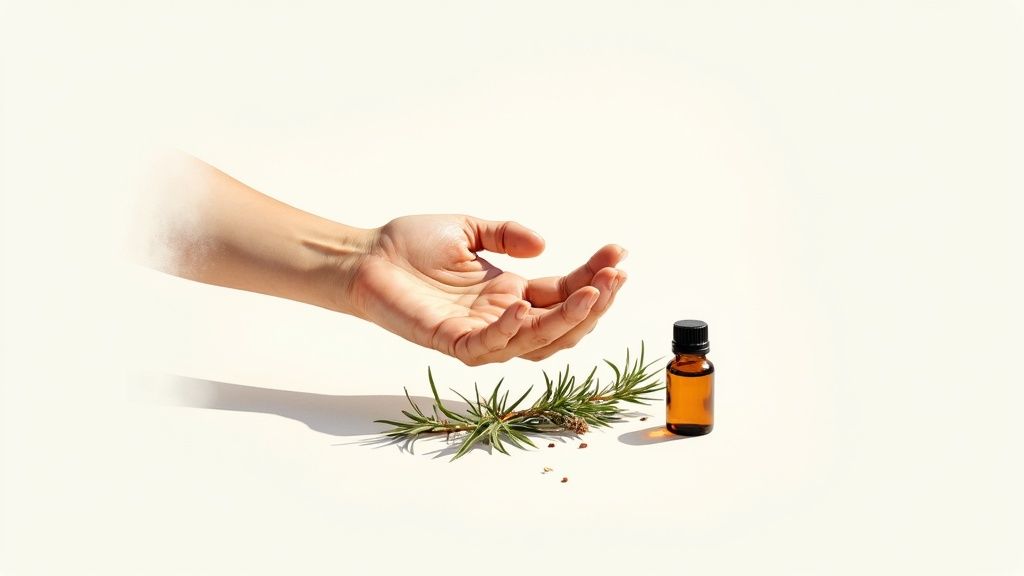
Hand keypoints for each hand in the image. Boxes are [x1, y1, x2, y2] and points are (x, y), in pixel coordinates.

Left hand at [348, 215, 627, 364]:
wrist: (365, 257)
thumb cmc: (411, 245)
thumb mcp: (469, 228)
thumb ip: (506, 233)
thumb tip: (544, 244)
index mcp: (512, 293)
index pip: (564, 293)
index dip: (593, 277)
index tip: (618, 253)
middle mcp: (503, 318)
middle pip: (562, 324)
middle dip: (594, 303)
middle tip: (616, 275)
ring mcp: (479, 333)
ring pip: (536, 342)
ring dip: (567, 320)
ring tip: (592, 293)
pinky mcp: (451, 341)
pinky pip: (488, 346)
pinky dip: (510, 331)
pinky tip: (524, 305)